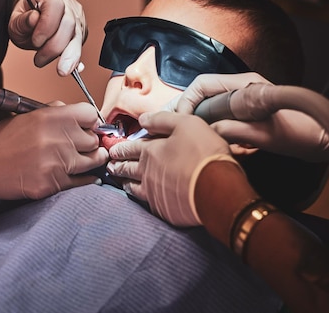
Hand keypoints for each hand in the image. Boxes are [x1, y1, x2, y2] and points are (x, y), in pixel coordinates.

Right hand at [0, 103, 107, 209]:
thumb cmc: (2, 141)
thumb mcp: (26, 115)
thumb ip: (54, 112)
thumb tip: (80, 115)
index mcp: (49, 118)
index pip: (89, 114)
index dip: (90, 120)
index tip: (88, 125)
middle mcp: (55, 139)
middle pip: (93, 138)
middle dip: (90, 141)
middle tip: (84, 144)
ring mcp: (56, 163)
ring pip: (93, 161)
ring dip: (91, 159)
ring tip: (86, 159)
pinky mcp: (53, 184)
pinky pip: (82, 182)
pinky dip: (86, 179)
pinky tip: (84, 176)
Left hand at [9, 0, 86, 75]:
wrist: (32, 20)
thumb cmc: (24, 18)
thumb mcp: (14, 20)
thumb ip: (22, 21)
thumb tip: (34, 19)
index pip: (55, 6)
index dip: (46, 25)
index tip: (35, 41)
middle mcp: (68, 5)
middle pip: (69, 24)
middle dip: (54, 46)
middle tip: (39, 60)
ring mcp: (77, 19)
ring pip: (78, 38)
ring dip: (67, 56)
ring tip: (60, 70)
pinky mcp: (81, 33)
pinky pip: (80, 47)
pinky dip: (75, 59)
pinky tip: (72, 68)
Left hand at [107, 111, 240, 226]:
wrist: (218, 188)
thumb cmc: (204, 153)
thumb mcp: (186, 124)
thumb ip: (162, 120)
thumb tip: (143, 119)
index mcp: (151, 152)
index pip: (129, 148)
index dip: (120, 148)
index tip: (112, 151)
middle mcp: (147, 173)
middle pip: (127, 168)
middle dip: (118, 165)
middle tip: (110, 166)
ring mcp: (154, 193)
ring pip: (134, 188)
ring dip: (126, 183)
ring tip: (121, 182)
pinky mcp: (164, 210)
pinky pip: (149, 203)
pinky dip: (143, 199)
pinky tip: (143, 199)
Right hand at [169, 72, 328, 162]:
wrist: (321, 141)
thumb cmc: (300, 133)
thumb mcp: (263, 135)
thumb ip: (233, 130)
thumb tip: (206, 131)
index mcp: (245, 86)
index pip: (202, 85)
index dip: (185, 101)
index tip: (179, 120)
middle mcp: (241, 89)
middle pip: (201, 96)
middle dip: (189, 115)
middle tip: (174, 130)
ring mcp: (242, 102)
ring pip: (209, 111)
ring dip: (205, 127)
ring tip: (207, 141)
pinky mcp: (245, 115)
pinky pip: (220, 121)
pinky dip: (219, 134)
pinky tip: (230, 147)